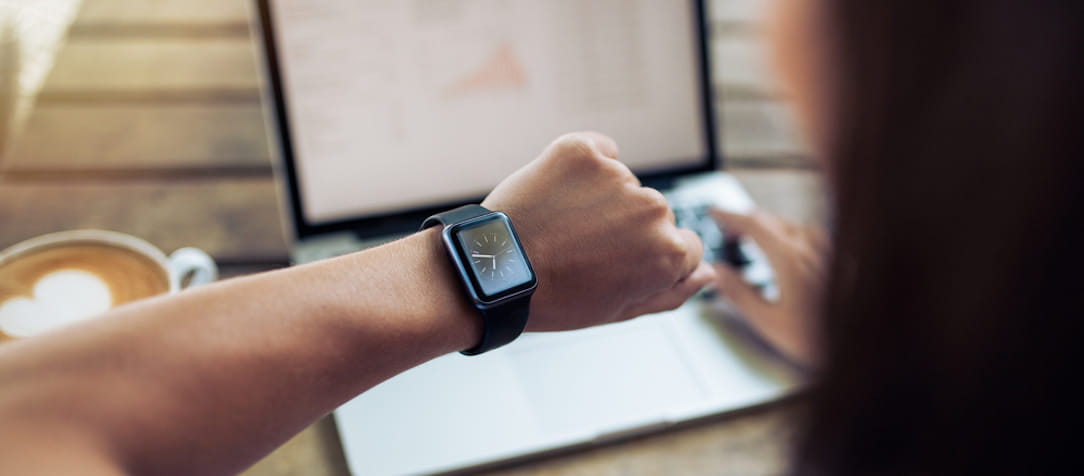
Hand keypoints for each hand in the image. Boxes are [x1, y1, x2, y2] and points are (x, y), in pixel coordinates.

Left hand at [482, 132, 715, 331]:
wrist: (492, 270)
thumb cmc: (554, 298)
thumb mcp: (620, 310)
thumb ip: (672, 292)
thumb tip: (707, 274)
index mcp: (668, 252)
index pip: (685, 246)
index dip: (649, 259)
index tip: (616, 264)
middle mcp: (652, 210)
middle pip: (655, 214)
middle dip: (627, 228)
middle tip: (582, 249)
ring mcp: (618, 176)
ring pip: (624, 184)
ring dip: (602, 199)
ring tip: (562, 226)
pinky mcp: (582, 150)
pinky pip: (599, 150)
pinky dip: (584, 166)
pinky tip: (559, 194)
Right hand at [710, 209, 826, 367]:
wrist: (865, 345)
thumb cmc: (821, 339)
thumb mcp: (769, 321)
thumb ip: (740, 294)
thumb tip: (719, 273)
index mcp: (789, 258)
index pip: (753, 224)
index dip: (730, 215)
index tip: (715, 213)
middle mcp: (810, 248)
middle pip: (773, 220)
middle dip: (747, 221)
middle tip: (730, 231)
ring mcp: (829, 251)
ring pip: (793, 226)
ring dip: (770, 227)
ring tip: (757, 239)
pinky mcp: (841, 260)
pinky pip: (811, 236)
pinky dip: (791, 235)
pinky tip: (792, 250)